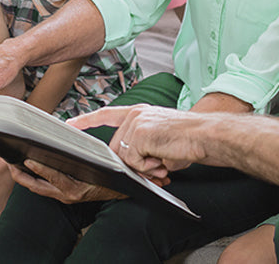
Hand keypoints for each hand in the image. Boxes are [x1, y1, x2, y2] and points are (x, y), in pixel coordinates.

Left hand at [7, 159, 124, 203]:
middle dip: (21, 175)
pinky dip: (33, 179)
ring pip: (37, 188)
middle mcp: (67, 195)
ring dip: (24, 177)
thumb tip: (66, 138)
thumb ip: (82, 154)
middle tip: (9, 162)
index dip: (39, 168)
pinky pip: (43, 188)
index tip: (27, 159)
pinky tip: (27, 168)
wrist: (119, 191)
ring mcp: (63, 197)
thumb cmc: (109, 175)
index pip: (53, 177)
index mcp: (75, 189)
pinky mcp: (62, 195)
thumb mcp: (98, 163)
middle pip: (37, 187)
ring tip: (13, 164)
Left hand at [70, 105, 206, 177]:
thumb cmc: (190, 140)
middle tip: (159, 167)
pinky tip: (163, 158)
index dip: (87, 120)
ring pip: (124, 158)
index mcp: (139, 112)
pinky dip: (149, 167)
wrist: (208, 135)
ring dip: (144, 167)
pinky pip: (134, 162)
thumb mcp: (159, 142)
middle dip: (134, 165)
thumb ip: (141, 148)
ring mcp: (135, 122)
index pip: (107, 114)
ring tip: (164, 160)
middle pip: (117, 149)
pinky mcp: (139, 133)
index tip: (70, 124)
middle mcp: (135, 114)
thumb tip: (129, 165)